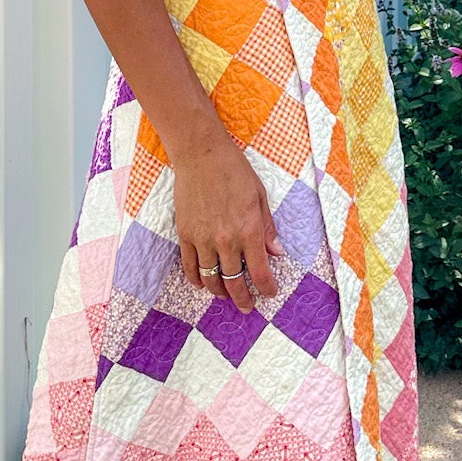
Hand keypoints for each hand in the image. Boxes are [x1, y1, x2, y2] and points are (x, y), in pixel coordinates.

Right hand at [173, 135, 284, 308]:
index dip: (266, 288)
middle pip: (234, 282)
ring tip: (226, 296)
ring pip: (211, 279)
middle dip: (243, 298)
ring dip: (220, 292)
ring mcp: (203, 239)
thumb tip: (276, 253)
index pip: (260, 272)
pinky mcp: (185, 234)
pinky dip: (196, 279)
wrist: (200, 154)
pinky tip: (203, 283)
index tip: (269, 293)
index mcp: (249, 230)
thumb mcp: (259, 196)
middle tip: (247, 306)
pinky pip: (190, 266)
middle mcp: (226, 239)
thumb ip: (267, 228)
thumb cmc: (234, 170)